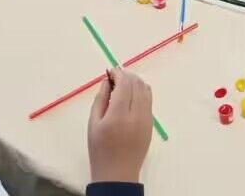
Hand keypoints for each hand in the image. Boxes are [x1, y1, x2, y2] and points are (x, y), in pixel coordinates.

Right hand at [88, 68, 152, 183]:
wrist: (117, 173)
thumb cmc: (100, 149)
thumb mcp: (93, 123)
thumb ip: (101, 99)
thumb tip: (107, 80)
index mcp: (118, 115)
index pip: (124, 84)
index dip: (118, 73)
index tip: (111, 71)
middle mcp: (135, 115)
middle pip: (136, 84)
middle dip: (126, 75)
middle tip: (116, 76)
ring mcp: (146, 119)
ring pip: (146, 90)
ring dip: (135, 82)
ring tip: (123, 83)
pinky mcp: (151, 123)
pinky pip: (149, 100)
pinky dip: (141, 91)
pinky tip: (132, 94)